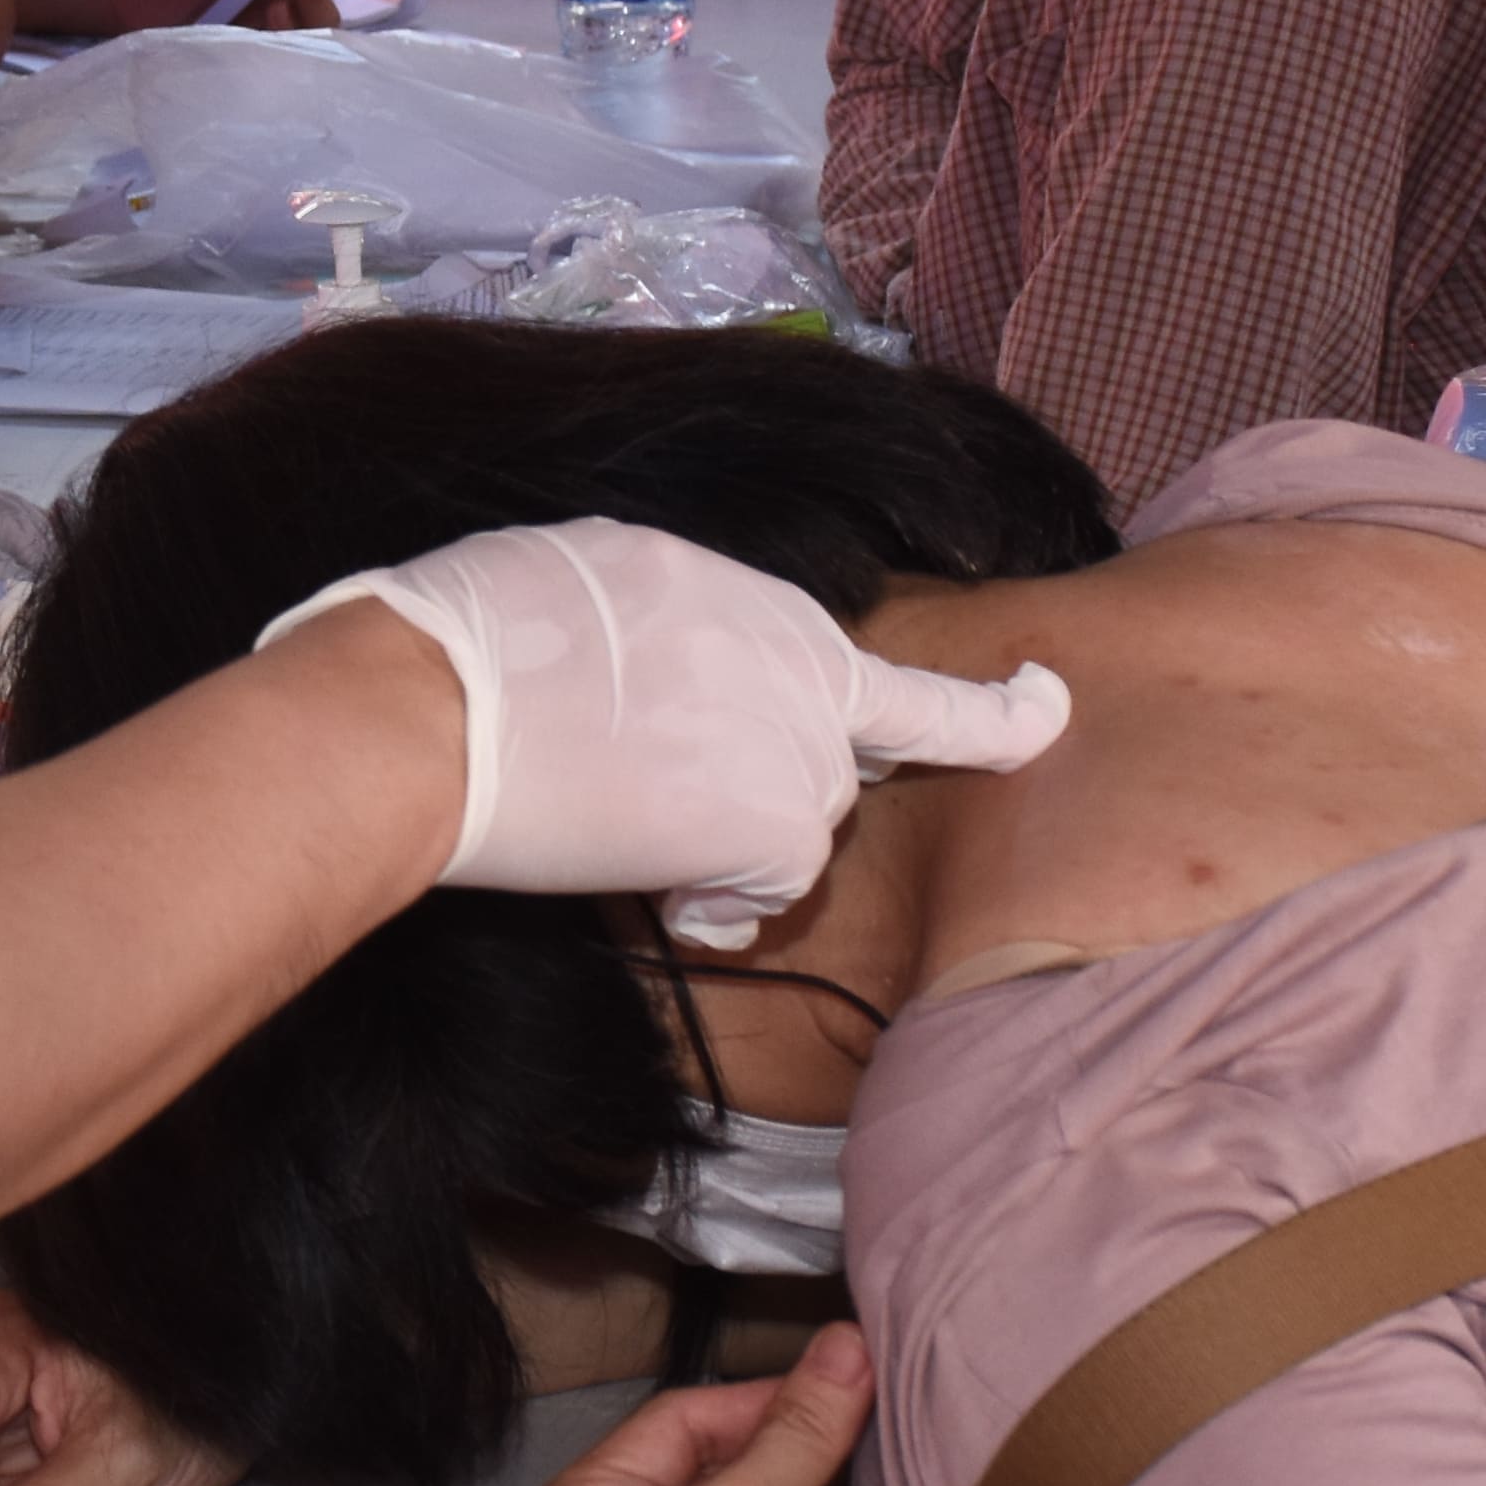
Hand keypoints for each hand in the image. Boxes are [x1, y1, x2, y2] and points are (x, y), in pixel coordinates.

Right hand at [265, 520, 1071, 925]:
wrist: (436, 707)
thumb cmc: (470, 639)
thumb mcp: (588, 579)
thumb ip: (669, 624)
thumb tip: (669, 674)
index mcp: (749, 592)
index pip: (880, 662)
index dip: (983, 702)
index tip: (1048, 707)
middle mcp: (795, 656)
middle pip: (828, 757)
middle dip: (758, 792)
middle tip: (645, 792)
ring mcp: (797, 739)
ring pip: (798, 823)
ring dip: (728, 844)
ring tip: (622, 821)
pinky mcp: (776, 822)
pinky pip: (769, 891)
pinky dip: (717, 906)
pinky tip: (648, 877)